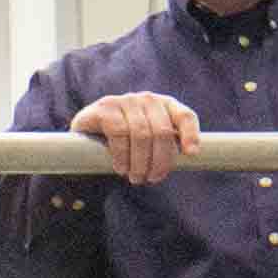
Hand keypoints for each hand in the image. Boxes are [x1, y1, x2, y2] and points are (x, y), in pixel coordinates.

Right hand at [71, 93, 201, 184]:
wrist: (86, 146)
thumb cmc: (126, 148)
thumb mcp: (151, 146)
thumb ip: (168, 147)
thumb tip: (191, 158)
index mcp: (164, 106)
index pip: (184, 115)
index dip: (190, 134)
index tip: (191, 154)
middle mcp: (146, 99)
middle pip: (163, 131)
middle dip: (160, 160)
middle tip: (152, 179)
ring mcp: (125, 100)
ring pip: (142, 134)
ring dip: (140, 162)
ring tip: (135, 177)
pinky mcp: (105, 107)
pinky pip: (119, 132)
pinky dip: (122, 155)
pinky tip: (120, 167)